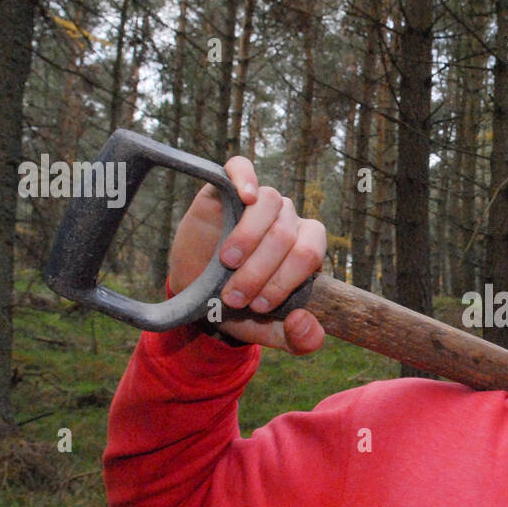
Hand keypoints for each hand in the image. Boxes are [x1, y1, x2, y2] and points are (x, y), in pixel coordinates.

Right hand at [168, 156, 325, 353]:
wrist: (196, 298)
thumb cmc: (239, 309)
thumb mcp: (269, 332)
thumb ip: (299, 339)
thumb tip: (306, 322)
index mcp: (305, 249)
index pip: (311, 252)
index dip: (287, 278)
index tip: (260, 305)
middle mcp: (288, 221)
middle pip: (287, 234)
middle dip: (261, 270)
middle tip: (234, 296)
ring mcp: (259, 203)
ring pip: (271, 204)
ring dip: (249, 238)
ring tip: (227, 263)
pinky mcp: (227, 187)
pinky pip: (243, 167)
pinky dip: (246, 178)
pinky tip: (244, 196)